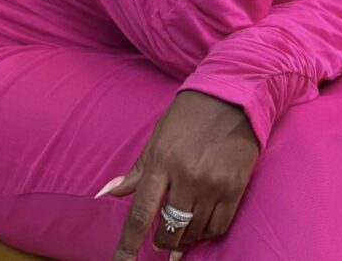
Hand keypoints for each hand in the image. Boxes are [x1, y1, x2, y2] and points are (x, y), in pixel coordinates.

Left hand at [98, 90, 259, 259]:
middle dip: (162, 242)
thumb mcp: (158, 137)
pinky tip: (201, 227)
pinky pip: (218, 226)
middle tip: (161, 242)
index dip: (128, 245)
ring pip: (194, 232)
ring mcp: (212, 183)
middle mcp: (186, 175)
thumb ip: (137, 171)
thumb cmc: (189, 114)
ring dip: (185, 239)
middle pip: (169, 229)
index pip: (140, 213)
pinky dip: (207, 232)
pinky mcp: (235, 187)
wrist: (232, 96)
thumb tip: (106, 194)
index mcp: (162, 161)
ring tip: (181, 233)